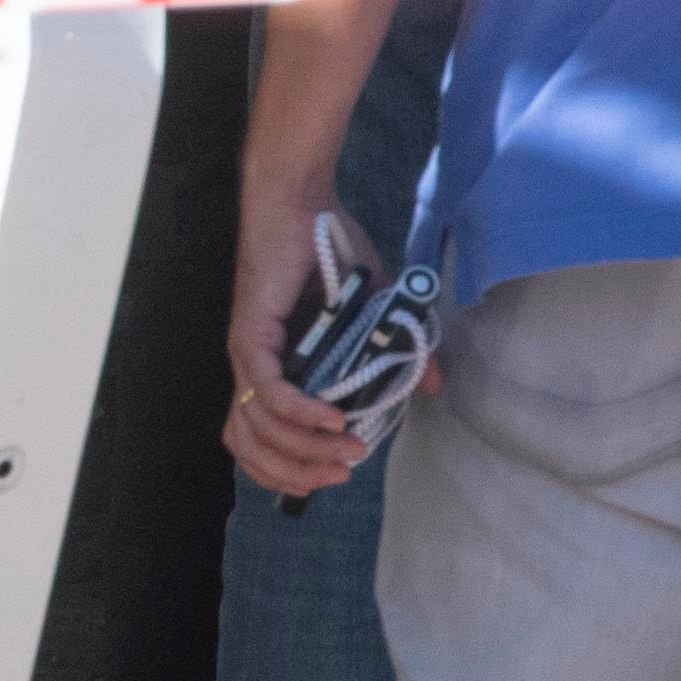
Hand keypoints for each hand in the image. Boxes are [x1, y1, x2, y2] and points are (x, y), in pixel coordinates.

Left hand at [224, 199, 370, 500]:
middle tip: (343, 473)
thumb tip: (431, 386)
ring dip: (303, 450)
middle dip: (297, 473)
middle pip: (253, 448)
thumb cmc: (329, 252)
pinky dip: (301, 412)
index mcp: (272, 371)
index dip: (287, 472)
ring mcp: (248, 353)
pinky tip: (333, 420)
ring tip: (347, 453)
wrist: (302, 204)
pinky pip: (270, 390)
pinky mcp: (251, 334)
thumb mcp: (375, 313)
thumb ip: (398, 351)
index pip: (258, 444)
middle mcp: (252, 369)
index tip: (334, 475)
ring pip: (260, 427)